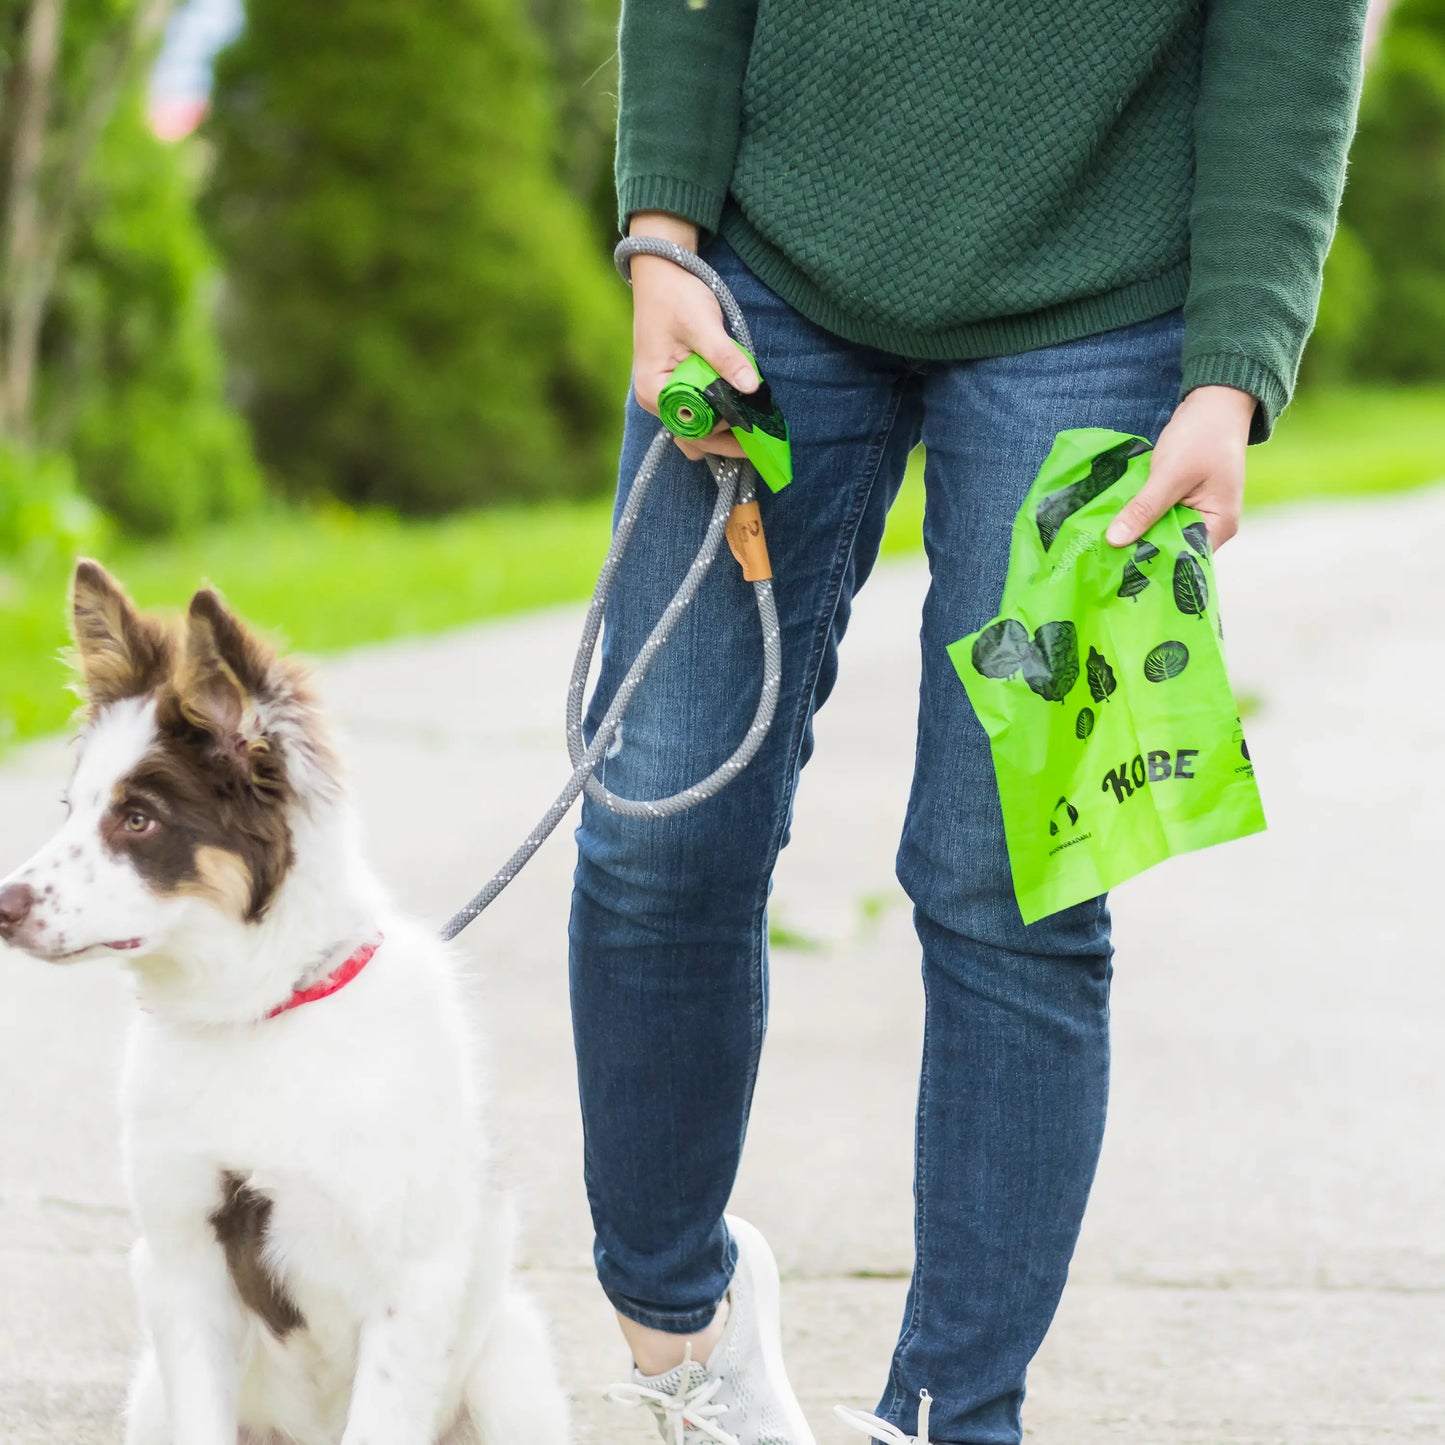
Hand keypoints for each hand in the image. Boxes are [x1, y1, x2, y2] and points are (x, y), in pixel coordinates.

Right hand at [627, 211, 757, 461]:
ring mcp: (665, 397)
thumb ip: (726, 358)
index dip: (722, 427)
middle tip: (762, 442)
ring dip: (721, 435)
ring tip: (753, 436)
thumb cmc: (675, 297)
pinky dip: (716, 419)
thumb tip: (752, 388)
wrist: (662, 274)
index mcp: (654, 390)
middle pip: (693, 435)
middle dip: (725, 439)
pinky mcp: (677, 389)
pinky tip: (738, 418)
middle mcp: (656, 400)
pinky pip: (696, 415)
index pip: (691, 424)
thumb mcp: (702, 325)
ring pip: (695, 430)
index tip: (753, 423)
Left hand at [1105, 385, 1255, 549]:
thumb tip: (1115, 541)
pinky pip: (1160, 518)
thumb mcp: (1170, 474)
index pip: (1183, 558)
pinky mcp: (1184, 502)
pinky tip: (1117, 523)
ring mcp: (1198, 514)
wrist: (1214, 403)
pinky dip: (1142, 518)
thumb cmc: (1201, 436)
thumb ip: (1144, 508)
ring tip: (1104, 546)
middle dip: (1140, 551)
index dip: (1152, 564)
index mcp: (1219, 526)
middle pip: (1172, 549)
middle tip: (1103, 560)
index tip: (1117, 571)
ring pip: (1162, 533)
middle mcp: (1212, 527)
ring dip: (1138, 535)